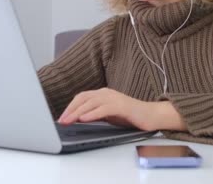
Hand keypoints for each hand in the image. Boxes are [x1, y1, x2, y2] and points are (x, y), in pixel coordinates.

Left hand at [57, 88, 186, 131]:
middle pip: (83, 98)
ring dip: (77, 112)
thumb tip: (78, 119)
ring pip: (91, 103)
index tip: (61, 117)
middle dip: (70, 109)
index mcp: (103, 94)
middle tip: (60, 120)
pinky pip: (104, 108)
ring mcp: (114, 98)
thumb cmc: (130, 116)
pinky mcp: (122, 105)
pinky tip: (84, 119)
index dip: (70, 107)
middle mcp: (107, 93)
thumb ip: (95, 114)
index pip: (81, 97)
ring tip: (68, 120)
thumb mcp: (108, 115)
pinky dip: (92, 113)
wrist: (152, 116)